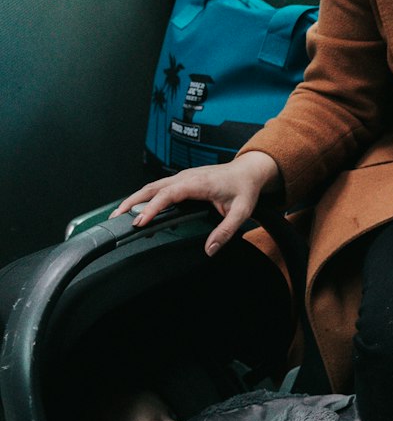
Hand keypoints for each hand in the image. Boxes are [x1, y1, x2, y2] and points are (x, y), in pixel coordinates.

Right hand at [112, 151, 279, 255]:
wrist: (248, 171)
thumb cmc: (244, 188)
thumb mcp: (241, 212)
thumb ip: (225, 231)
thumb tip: (210, 249)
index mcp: (197, 183)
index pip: (167, 194)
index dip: (151, 207)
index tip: (139, 222)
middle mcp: (186, 177)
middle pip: (151, 188)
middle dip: (131, 203)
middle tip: (115, 219)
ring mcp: (182, 177)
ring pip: (151, 187)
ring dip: (134, 200)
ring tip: (119, 216)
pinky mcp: (181, 181)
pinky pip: (158, 188)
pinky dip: (144, 198)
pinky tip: (138, 212)